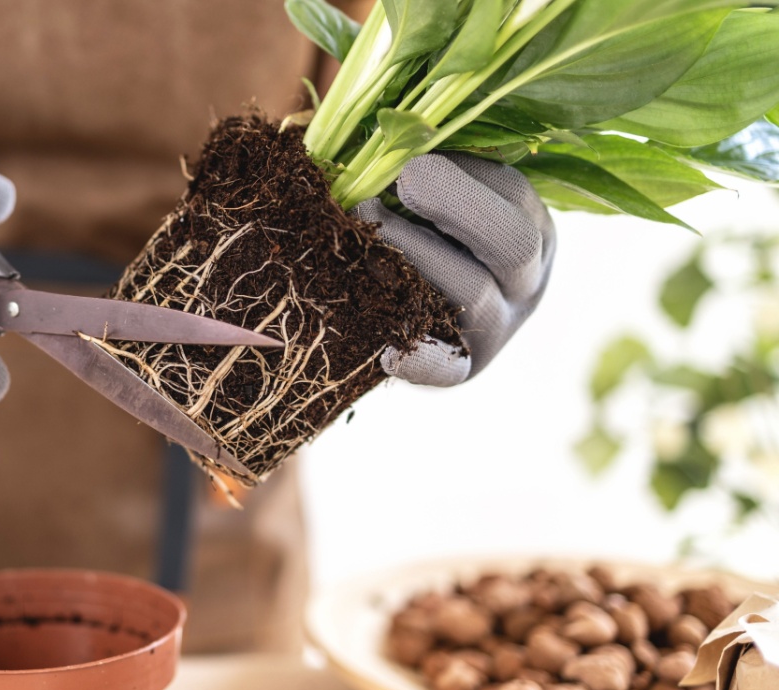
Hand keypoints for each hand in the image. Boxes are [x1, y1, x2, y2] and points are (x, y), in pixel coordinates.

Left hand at [355, 153, 555, 386]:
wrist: (400, 295)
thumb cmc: (408, 217)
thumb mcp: (427, 176)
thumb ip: (416, 146)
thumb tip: (366, 119)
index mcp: (529, 222)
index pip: (513, 191)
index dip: (456, 177)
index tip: (403, 164)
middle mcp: (525, 279)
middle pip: (513, 243)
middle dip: (450, 206)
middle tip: (387, 190)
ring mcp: (497, 329)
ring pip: (472, 298)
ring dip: (411, 260)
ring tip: (360, 240)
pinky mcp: (459, 369)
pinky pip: (445, 369)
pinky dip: (416, 360)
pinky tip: (383, 351)